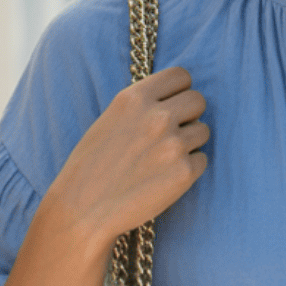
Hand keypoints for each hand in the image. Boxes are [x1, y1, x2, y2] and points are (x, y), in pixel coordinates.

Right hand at [43, 66, 208, 251]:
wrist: (82, 210)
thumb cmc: (93, 166)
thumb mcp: (111, 119)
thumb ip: (142, 105)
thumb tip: (176, 98)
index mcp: (134, 98)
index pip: (181, 75)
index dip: (178, 91)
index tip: (171, 105)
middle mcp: (157, 116)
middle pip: (198, 100)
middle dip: (188, 116)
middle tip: (169, 135)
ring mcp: (173, 144)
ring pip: (203, 131)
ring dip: (189, 143)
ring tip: (162, 160)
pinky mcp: (185, 172)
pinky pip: (202, 160)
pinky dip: (189, 169)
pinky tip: (164, 178)